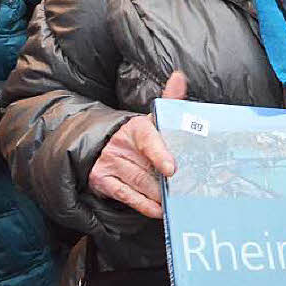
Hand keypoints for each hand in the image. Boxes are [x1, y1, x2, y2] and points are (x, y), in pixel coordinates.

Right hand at [87, 72, 187, 218]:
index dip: (160, 154)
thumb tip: (179, 76)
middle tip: (187, 191)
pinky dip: (143, 205)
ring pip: (138, 183)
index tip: (171, 169)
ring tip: (176, 201)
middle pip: (146, 168)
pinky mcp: (102, 181)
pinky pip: (125, 196)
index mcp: (136, 127)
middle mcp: (120, 145)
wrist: (98, 143)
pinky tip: (157, 209)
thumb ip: (169, 100)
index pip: (149, 140)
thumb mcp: (151, 117)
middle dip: (167, 183)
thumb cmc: (137, 134)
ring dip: (158, 195)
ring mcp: (109, 164)